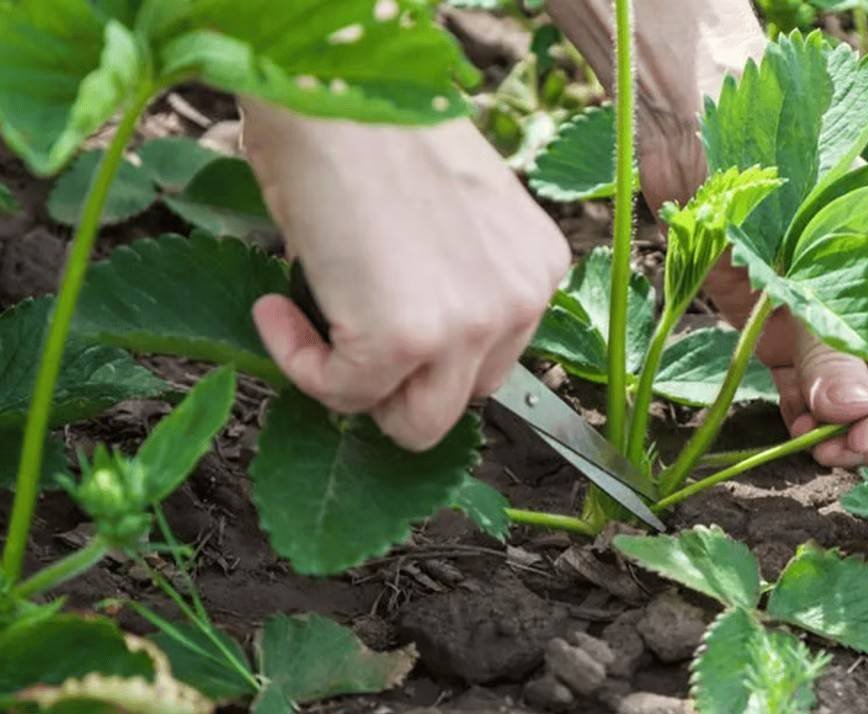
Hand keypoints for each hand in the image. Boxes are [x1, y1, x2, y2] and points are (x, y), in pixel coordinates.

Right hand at [241, 101, 569, 450]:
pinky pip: (344, 395)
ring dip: (357, 386)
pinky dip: (300, 363)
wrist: (335, 82)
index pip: (492, 358)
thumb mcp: (444, 215)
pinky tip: (275, 309)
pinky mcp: (407, 339)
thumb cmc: (374, 124)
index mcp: (536, 268)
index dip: (428, 354)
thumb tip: (403, 335)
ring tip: (311, 319)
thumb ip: (449, 278)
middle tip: (344, 333)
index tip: (375, 321)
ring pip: (416, 422)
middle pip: (463, 399)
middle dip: (401, 380)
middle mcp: (520, 301)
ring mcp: (470, 324)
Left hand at [549, 0, 867, 464]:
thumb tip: (853, 413)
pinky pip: (807, 384)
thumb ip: (827, 335)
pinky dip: (804, 412)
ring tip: (816, 450)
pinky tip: (794, 428)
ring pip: (856, 392)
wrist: (693, 126)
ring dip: (841, 427)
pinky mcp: (785, 326)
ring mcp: (834, 311)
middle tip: (843, 455)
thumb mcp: (806, 253)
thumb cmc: (769, 162)